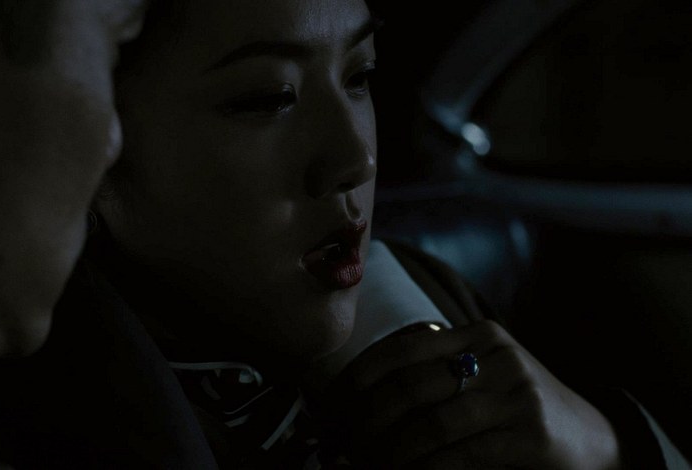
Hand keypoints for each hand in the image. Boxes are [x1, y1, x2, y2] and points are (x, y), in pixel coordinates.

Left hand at [320, 320, 622, 468]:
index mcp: (477, 334)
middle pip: (410, 386)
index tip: (330, 405)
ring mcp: (517, 393)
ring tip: (363, 465)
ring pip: (431, 425)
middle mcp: (497, 355)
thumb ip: (430, 379)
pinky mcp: (531, 433)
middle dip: (364, 420)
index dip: (359, 376)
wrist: (590, 439)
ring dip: (388, 452)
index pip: (402, 346)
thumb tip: (356, 406)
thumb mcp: (478, 378)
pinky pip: (460, 455)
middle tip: (339, 444)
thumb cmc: (515, 409)